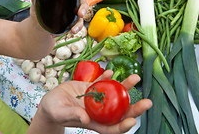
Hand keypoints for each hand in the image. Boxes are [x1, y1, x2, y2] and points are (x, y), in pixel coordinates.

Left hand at [28, 0, 88, 34]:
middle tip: (80, 17)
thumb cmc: (38, 11)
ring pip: (79, 21)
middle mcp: (71, 7)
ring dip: (78, 27)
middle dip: (84, 13)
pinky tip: (56, 34)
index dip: (83, 5)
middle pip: (83, 9)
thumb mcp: (36, 5)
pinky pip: (73, 29)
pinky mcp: (69, 26)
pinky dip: (67, 32)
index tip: (80, 13)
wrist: (37, 25)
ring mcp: (71, 18)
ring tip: (72, 31)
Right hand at [37, 70, 151, 133]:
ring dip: (125, 87)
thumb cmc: (55, 111)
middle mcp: (98, 112)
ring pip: (114, 94)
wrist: (51, 101)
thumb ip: (74, 115)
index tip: (133, 121)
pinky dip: (106, 77)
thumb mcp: (62, 113)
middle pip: (119, 111)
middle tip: (148, 102)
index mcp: (93, 122)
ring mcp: (95, 99)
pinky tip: (111, 71)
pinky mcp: (90, 88)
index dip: (123, 125)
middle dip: (134, 108)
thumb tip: (86, 118)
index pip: (111, 128)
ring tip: (136, 77)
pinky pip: (101, 83)